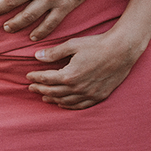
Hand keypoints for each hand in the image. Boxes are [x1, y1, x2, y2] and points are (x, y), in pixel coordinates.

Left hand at [26, 29, 145, 109]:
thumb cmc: (97, 44)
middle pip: (54, 92)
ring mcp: (89, 94)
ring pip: (65, 101)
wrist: (122, 50)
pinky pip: (80, 105)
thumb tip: (36, 56)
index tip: (28, 76)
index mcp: (69, 75)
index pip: (46, 79)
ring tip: (44, 96)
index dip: (36, 78)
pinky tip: (63, 103)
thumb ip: (54, 53)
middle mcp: (78, 88)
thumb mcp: (73, 45)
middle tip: (31, 87)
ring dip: (52, 98)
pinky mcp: (99, 96)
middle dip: (40, 89)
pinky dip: (69, 106)